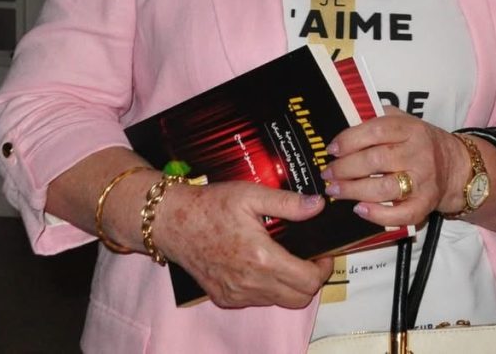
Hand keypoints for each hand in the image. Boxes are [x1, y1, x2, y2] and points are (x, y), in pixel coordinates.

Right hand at [150, 180, 333, 308]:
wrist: (172, 222)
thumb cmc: (212, 205)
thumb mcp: (251, 195)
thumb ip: (288, 203)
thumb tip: (318, 205)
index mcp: (262, 258)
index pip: (309, 281)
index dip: (324, 268)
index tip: (323, 252)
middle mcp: (250, 283)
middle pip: (299, 299)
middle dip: (311, 279)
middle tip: (309, 257)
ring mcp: (235, 294)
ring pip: (279, 301)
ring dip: (290, 285)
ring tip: (286, 258)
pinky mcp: (223, 298)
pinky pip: (256, 301)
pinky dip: (267, 289)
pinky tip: (262, 265)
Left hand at [322, 106, 465, 226]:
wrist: (456, 168)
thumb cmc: (421, 143)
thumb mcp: (405, 122)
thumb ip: (380, 118)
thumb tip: (345, 120)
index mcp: (412, 129)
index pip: (378, 130)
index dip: (351, 139)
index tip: (332, 149)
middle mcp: (419, 153)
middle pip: (376, 160)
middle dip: (345, 168)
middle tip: (328, 173)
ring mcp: (423, 181)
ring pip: (383, 188)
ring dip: (353, 191)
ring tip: (335, 191)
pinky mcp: (425, 204)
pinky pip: (400, 215)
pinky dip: (377, 215)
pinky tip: (359, 209)